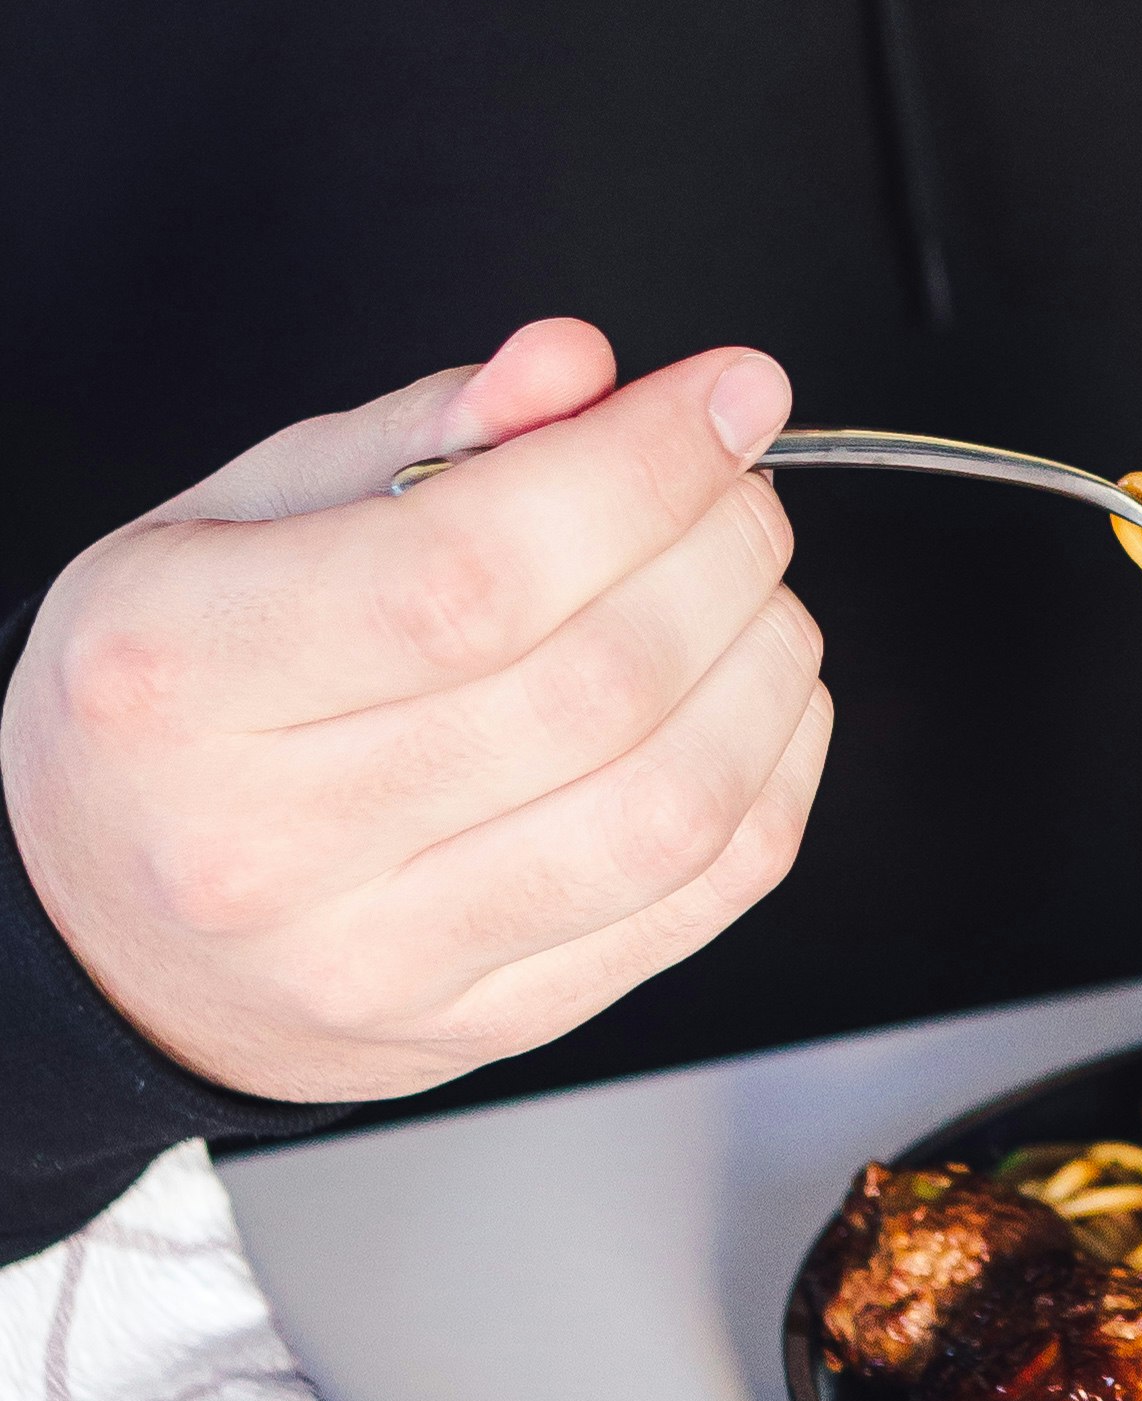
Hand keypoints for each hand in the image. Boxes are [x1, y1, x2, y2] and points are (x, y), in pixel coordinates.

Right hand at [1, 317, 830, 1102]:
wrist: (110, 933)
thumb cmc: (174, 703)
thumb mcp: (235, 521)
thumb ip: (419, 434)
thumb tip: (584, 372)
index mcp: (178, 678)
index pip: (468, 572)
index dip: (639, 471)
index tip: (726, 397)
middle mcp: (267, 840)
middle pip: (591, 687)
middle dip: (718, 553)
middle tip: (740, 488)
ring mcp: (383, 959)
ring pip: (669, 808)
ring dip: (763, 667)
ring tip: (755, 589)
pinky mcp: (486, 1028)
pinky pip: (699, 899)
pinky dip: (772, 775)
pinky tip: (757, 700)